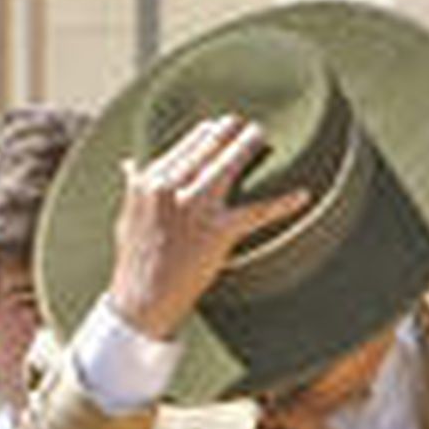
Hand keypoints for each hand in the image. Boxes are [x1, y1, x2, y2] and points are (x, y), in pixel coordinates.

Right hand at [108, 115, 307, 340]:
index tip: (216, 126)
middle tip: (246, 125)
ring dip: (247, 146)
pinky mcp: (218, 232)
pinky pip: (256, 212)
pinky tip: (303, 195)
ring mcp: (195, 208)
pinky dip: (282, 203)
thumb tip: (128, 164)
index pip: (181, 148)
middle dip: (227, 133)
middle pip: (205, 149)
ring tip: (260, 136)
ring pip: (227, 166)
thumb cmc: (134, 264)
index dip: (203, 134)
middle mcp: (170, 188)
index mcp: (149, 183)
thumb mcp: (126, 219)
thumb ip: (132, 188)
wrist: (142, 302)